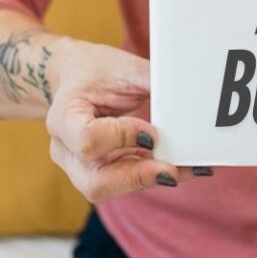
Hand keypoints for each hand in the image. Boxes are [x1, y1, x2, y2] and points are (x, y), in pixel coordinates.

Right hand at [45, 38, 209, 201]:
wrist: (74, 78)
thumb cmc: (96, 71)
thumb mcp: (124, 68)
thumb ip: (154, 82)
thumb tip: (193, 95)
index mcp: (64, 115)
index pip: (88, 139)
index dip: (122, 138)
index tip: (151, 132)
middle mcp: (64, 148)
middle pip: (95, 181)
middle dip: (138, 177)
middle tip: (174, 171)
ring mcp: (77, 166)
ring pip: (108, 190)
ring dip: (149, 180)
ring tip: (187, 168)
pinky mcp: (96, 173)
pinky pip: (123, 184)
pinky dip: (152, 176)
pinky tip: (181, 167)